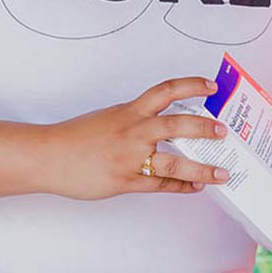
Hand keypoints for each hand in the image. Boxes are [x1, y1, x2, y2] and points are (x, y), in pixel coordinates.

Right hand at [40, 77, 230, 199]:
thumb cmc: (76, 137)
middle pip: (177, 125)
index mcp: (130, 111)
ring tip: (221, 173)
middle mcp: (134, 131)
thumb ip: (136, 120)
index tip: (211, 86)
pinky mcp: (125, 181)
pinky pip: (160, 184)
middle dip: (204, 128)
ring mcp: (131, 158)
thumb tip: (163, 125)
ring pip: (174, 162)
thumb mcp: (110, 117)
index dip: (192, 86)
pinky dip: (181, 186)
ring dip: (202, 169)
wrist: (48, 156)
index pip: (166, 91)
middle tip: (223, 131)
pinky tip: (195, 186)